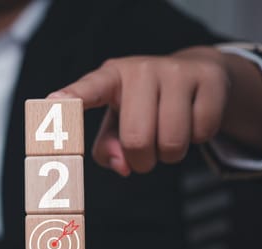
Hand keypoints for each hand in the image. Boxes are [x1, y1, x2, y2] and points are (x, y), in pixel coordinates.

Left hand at [48, 46, 261, 176]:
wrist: (193, 73)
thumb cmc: (142, 105)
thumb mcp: (116, 124)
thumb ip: (107, 149)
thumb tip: (123, 166)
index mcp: (109, 77)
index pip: (88, 89)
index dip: (71, 99)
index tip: (52, 104)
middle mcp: (140, 68)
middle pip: (137, 139)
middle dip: (142, 161)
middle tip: (144, 155)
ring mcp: (175, 70)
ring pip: (173, 141)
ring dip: (170, 155)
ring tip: (167, 137)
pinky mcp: (208, 77)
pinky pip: (203, 133)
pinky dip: (198, 140)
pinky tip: (192, 121)